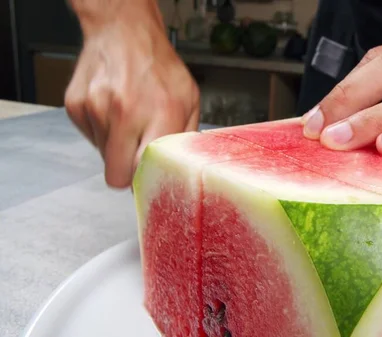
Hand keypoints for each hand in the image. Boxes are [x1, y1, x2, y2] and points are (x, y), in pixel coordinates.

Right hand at [65, 12, 198, 187]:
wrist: (123, 30)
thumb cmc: (158, 64)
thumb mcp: (189, 98)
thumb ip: (185, 136)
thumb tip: (179, 168)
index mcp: (159, 113)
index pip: (145, 170)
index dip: (146, 179)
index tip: (150, 178)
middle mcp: (125, 113)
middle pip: (116, 175)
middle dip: (127, 171)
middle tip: (137, 154)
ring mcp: (96, 109)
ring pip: (103, 156)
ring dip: (116, 145)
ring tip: (128, 119)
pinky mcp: (76, 106)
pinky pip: (90, 137)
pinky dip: (102, 130)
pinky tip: (113, 110)